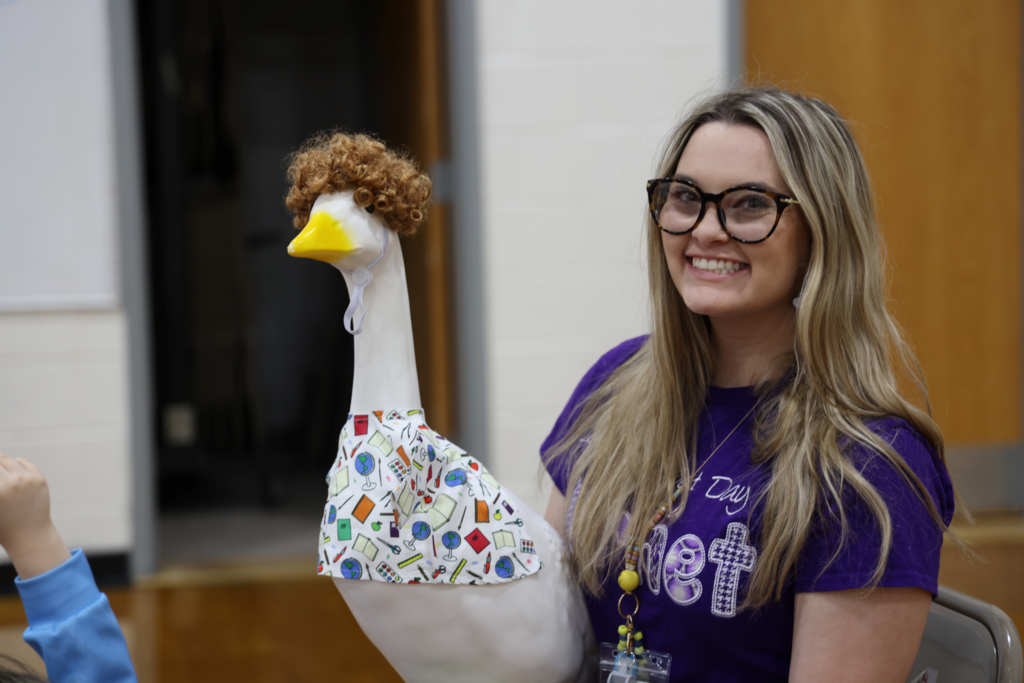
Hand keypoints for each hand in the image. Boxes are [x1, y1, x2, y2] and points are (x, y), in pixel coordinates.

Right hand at [0, 452, 70, 578]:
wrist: (29, 535)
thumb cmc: (3, 524)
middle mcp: (11, 483)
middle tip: (0, 480)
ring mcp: (27, 480)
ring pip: (7, 459)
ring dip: (1, 464)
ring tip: (1, 475)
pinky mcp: (39, 479)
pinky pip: (23, 462)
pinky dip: (15, 464)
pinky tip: (11, 473)